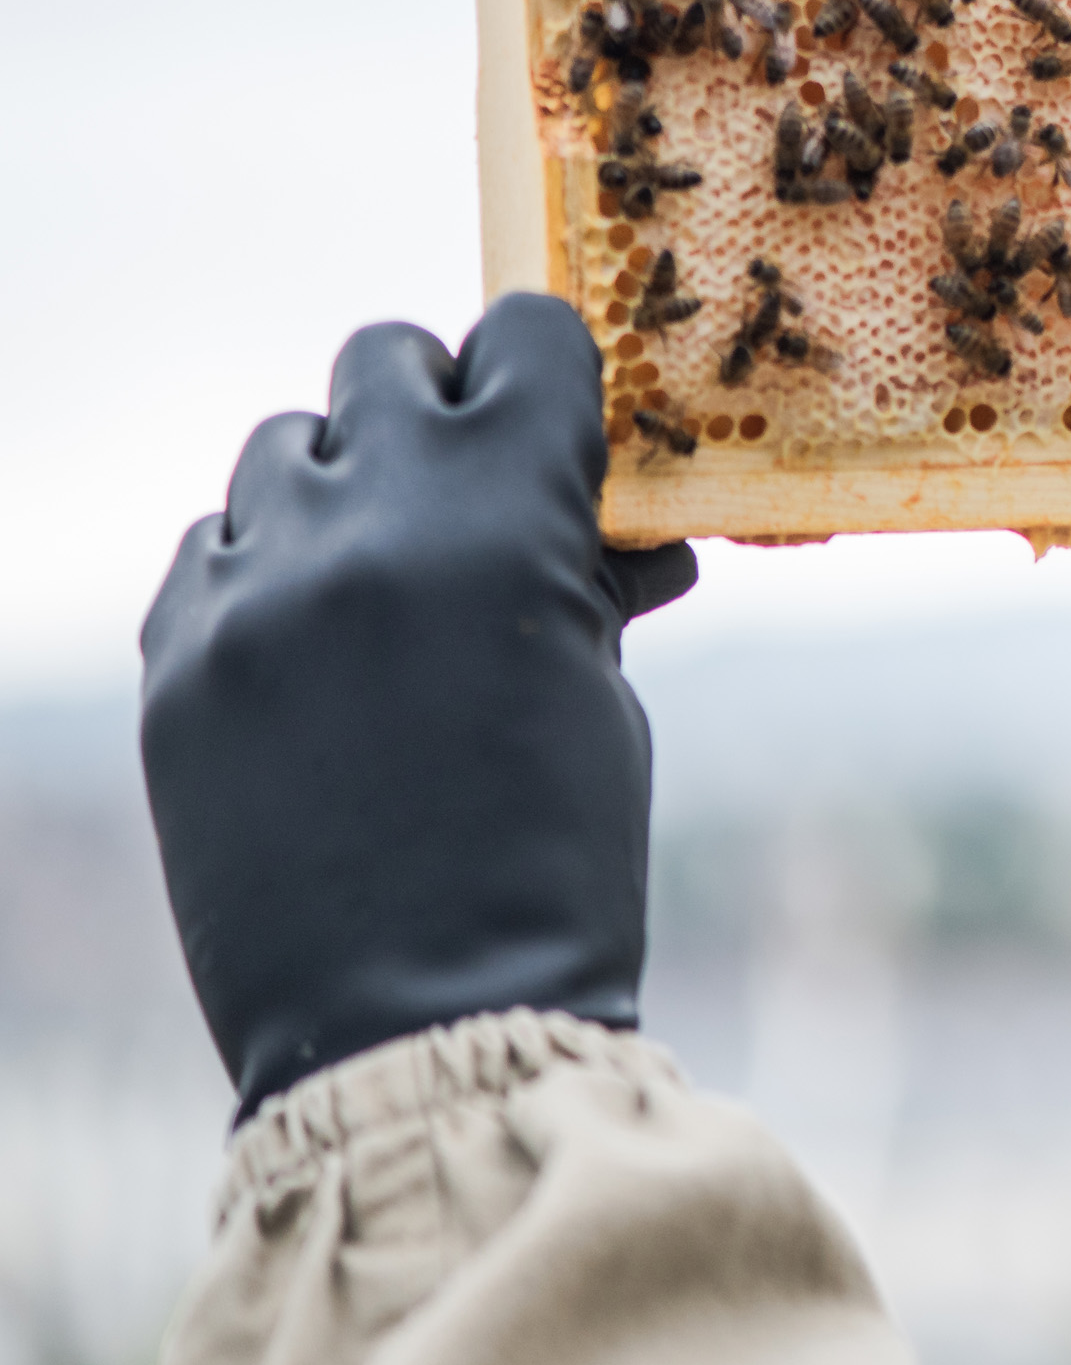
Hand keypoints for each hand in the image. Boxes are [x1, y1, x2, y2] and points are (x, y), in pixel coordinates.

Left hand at [140, 294, 697, 1120]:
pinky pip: (211, 549)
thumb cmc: (553, 868)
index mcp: (502, 519)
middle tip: (476, 494)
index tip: (568, 429)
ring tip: (386, 585)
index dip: (555, 375)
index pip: (523, 337)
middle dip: (441, 412)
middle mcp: (362, 525)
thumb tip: (599, 523)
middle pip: (385, 362)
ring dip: (344, 488)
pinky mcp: (175, 661)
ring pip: (283, 446)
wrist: (415, 1027)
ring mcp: (250, 591)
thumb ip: (581, 580)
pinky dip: (267, 574)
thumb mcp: (601, 699)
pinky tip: (317, 659)